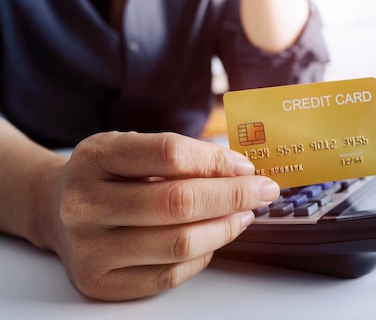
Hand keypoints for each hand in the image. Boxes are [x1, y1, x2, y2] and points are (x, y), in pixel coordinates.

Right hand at [48, 131, 278, 300]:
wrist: (55, 210)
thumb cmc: (109, 174)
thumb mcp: (132, 148)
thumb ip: (181, 155)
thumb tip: (241, 171)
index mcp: (95, 157)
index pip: (170, 154)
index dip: (217, 161)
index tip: (247, 166)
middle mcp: (84, 204)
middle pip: (179, 202)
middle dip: (233, 196)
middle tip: (263, 190)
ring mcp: (89, 249)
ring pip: (180, 243)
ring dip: (226, 227)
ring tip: (245, 214)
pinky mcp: (100, 283)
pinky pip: (170, 274)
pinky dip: (203, 255)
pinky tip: (214, 237)